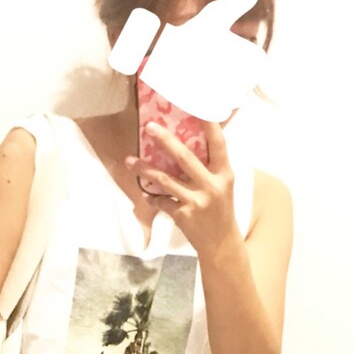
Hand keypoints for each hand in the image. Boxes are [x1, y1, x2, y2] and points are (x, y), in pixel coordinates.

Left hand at [124, 120, 238, 256]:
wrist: (221, 244)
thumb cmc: (221, 211)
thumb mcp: (224, 186)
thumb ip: (211, 167)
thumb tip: (194, 140)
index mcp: (224, 174)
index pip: (219, 145)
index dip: (210, 126)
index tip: (199, 108)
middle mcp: (211, 185)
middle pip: (185, 157)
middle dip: (165, 141)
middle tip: (149, 127)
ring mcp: (196, 201)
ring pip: (165, 180)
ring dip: (144, 169)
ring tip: (129, 161)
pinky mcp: (182, 215)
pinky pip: (161, 201)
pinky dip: (151, 197)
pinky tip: (145, 193)